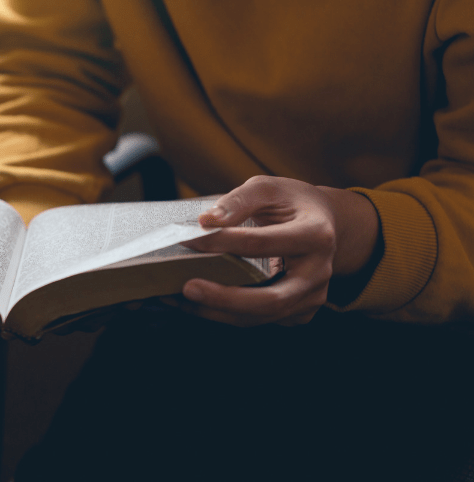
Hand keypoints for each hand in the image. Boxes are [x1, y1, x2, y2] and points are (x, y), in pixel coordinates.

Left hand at [172, 176, 377, 326]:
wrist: (326, 223)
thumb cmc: (292, 202)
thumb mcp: (267, 188)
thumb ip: (238, 201)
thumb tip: (206, 221)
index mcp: (315, 235)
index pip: (260, 244)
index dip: (220, 242)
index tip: (187, 240)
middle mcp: (318, 272)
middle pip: (271, 299)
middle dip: (225, 297)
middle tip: (187, 287)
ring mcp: (312, 296)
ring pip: (262, 317)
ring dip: (219, 312)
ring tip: (182, 300)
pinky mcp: (300, 312)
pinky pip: (261, 319)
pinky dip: (227, 315)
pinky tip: (199, 305)